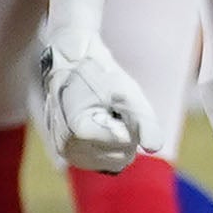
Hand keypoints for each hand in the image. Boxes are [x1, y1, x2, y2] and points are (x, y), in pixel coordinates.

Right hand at [27, 0, 156, 175]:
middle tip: (120, 110)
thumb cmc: (100, 65)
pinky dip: (103, 146)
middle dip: (124, 141)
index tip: (124, 110)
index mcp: (77, 127)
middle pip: (110, 162)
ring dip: (114, 144)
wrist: (69, 50)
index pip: (114, 152)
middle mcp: (62, 139)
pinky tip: (107, 125)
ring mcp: (58, 139)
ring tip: (112, 114)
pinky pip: (88, 156)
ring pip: (100, 161)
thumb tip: (154, 147)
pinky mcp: (60, 137)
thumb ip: (142, 116)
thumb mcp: (126, 88)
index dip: (129, 135)